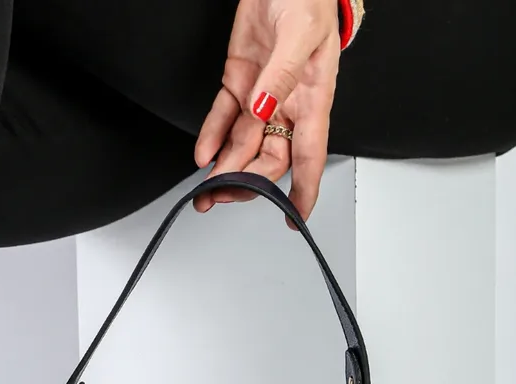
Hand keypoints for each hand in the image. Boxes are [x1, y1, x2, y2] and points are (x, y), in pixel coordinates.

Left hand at [194, 0, 340, 221]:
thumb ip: (281, 77)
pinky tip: (202, 156)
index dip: (304, 190)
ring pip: (242, 145)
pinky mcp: (239, 82)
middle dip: (245, 182)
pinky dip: (210, 138)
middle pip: (268, 158)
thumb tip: (265, 111)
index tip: (294, 218)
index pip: (310, 156)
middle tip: (221, 196)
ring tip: (203, 190)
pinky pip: (223, 118)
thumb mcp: (300, 33)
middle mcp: (287, 103)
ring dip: (223, 169)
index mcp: (313, 97)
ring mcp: (261, 95)